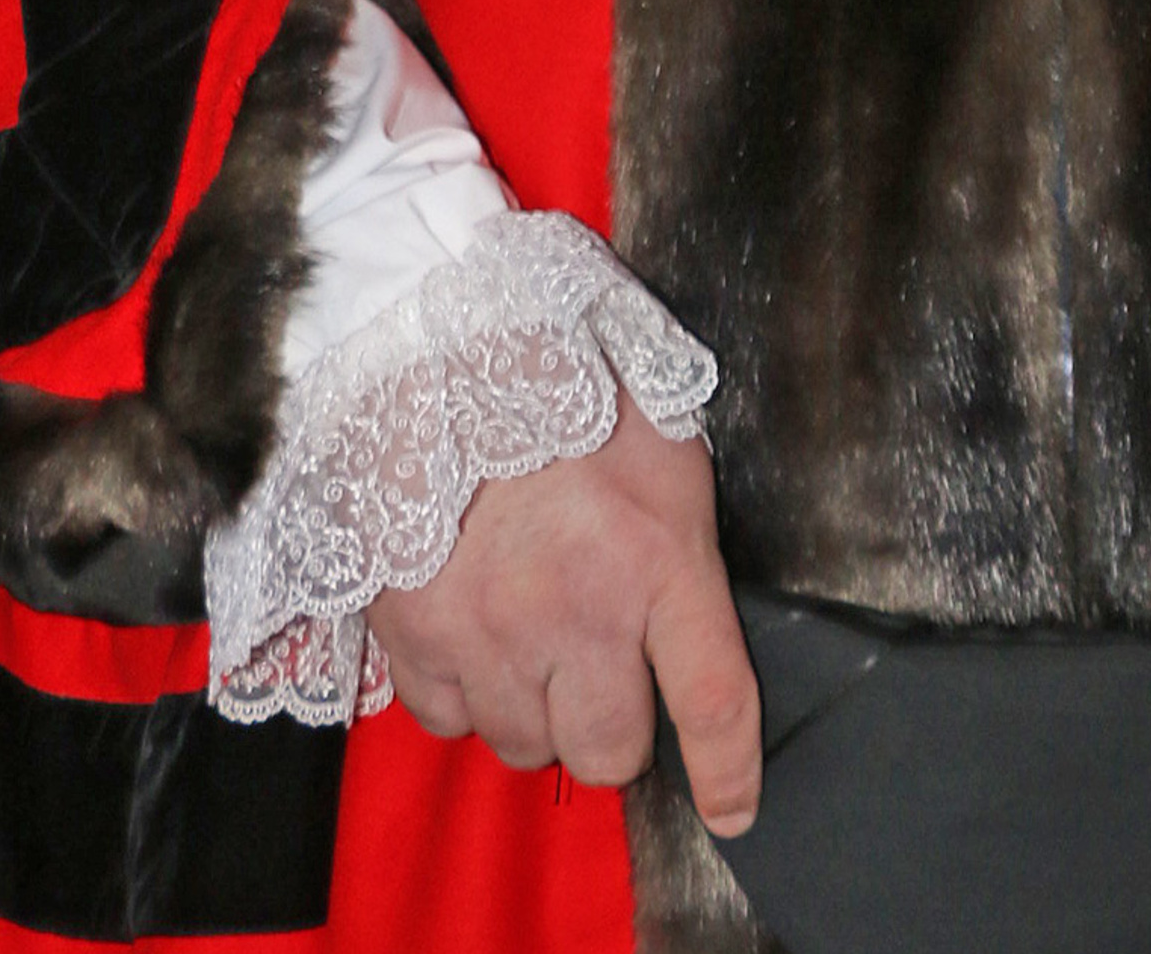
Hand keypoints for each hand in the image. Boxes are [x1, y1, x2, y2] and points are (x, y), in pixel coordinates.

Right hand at [366, 401, 760, 834]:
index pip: (712, 701)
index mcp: (656, 556)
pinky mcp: (416, 635)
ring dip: (539, 704)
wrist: (441, 344)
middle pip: (609, 751)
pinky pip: (452, 720)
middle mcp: (575, 609)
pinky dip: (468, 690)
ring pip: (527, 745)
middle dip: (616, 723)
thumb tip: (705, 629)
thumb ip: (685, 545)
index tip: (734, 806)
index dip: (729, 770)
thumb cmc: (567, 382)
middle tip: (605, 663)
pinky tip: (478, 624)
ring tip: (534, 624)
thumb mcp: (665, 440)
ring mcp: (488, 630)